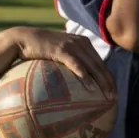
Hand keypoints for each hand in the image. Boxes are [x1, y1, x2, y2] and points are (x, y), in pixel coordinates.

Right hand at [0, 27, 115, 99]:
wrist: (24, 39)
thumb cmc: (40, 50)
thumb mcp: (60, 55)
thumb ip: (71, 63)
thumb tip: (76, 84)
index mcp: (84, 44)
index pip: (101, 63)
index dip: (109, 78)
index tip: (114, 93)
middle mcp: (81, 43)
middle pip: (100, 65)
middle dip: (109, 82)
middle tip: (114, 98)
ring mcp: (72, 45)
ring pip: (92, 65)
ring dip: (102, 81)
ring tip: (107, 96)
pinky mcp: (61, 49)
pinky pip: (76, 64)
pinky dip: (85, 76)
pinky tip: (91, 88)